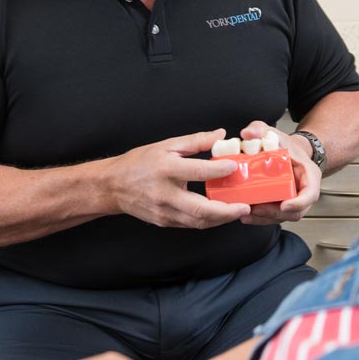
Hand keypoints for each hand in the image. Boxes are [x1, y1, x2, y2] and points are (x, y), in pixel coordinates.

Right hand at [111, 129, 250, 228]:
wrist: (113, 185)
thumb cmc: (139, 162)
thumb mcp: (167, 145)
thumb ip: (196, 141)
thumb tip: (221, 135)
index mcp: (166, 169)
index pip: (198, 172)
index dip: (220, 170)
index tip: (235, 167)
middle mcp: (165, 193)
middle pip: (201, 208)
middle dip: (227, 210)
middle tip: (245, 206)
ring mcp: (164, 211)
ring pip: (198, 221)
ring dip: (221, 219)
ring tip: (237, 211)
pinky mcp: (164, 221)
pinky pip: (190, 224)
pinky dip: (208, 221)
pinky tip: (219, 214)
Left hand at [237, 121, 321, 224]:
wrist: (289, 152)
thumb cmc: (287, 146)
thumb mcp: (275, 133)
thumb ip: (261, 129)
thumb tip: (247, 133)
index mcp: (309, 176)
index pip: (310, 194)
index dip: (299, 203)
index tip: (285, 205)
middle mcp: (303, 192)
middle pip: (295, 212)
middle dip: (275, 213)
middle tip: (257, 209)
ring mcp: (292, 201)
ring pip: (282, 217)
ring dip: (265, 218)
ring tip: (247, 214)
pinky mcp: (280, 205)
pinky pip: (273, 216)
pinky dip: (260, 218)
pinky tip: (246, 215)